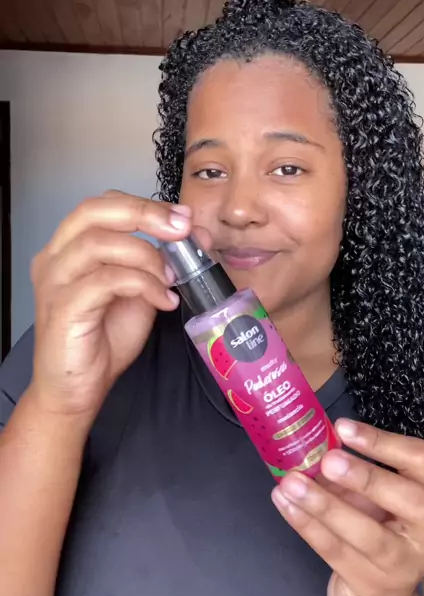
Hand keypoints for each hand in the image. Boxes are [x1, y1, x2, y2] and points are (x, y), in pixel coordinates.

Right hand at [29, 190, 207, 425]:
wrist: (77, 391)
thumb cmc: (102, 341)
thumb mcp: (141, 292)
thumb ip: (160, 262)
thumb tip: (196, 234)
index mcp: (68, 247)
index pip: (102, 205)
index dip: (144, 204)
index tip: (182, 218)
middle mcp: (54, 257)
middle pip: (94, 212)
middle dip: (144, 214)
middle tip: (181, 229)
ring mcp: (54, 281)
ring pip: (99, 244)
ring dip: (147, 256)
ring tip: (172, 278)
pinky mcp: (63, 308)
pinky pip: (105, 281)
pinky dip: (142, 284)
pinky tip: (163, 300)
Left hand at [271, 419, 423, 595]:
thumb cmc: (377, 535)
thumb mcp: (375, 501)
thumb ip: (353, 474)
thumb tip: (313, 443)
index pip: (420, 460)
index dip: (383, 441)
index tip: (343, 427)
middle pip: (408, 500)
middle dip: (365, 478)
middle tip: (327, 460)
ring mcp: (400, 564)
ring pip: (365, 533)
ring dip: (323, 504)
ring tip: (290, 483)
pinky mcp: (370, 586)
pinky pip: (335, 552)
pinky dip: (305, 525)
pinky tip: (284, 504)